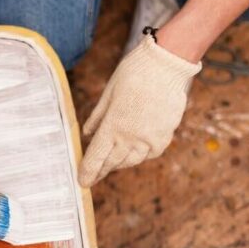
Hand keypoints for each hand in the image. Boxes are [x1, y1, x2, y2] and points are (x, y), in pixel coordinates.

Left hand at [78, 35, 201, 186]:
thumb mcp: (108, 94)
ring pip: (131, 161)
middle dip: (101, 170)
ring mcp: (149, 140)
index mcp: (112, 127)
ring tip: (112, 163)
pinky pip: (149, 154)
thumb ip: (97, 117)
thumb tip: (86, 134)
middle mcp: (130, 138)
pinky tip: (135, 151)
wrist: (166, 65)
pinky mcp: (164, 137)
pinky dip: (140, 155)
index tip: (82, 182)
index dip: (87, 172)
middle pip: (112, 163)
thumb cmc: (133, 74)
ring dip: (119, 163)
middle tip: (93, 175)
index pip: (96, 158)